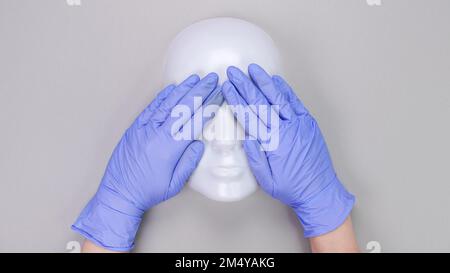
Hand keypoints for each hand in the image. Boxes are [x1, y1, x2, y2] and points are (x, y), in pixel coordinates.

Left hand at [72, 73, 222, 250]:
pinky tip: (172, 88)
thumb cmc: (148, 191)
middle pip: (183, 107)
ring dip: (183, 89)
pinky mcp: (135, 128)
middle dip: (199, 91)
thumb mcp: (175, 183)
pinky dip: (162, 96)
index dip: (209, 106)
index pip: (195, 121)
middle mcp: (158, 134)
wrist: (120, 193)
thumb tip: (198, 144)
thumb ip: (189, 162)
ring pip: (167, 103)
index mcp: (170, 147)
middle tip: (211, 79)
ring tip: (195, 79)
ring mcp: (145, 128)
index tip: (218, 95)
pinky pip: (151, 108)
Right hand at [223, 64, 354, 236]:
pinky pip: (295, 103)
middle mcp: (286, 130)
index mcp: (272, 143)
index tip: (228, 87)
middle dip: (245, 85)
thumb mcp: (266, 180)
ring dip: (264, 82)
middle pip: (261, 102)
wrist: (319, 190)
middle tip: (234, 72)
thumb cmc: (292, 187)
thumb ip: (255, 158)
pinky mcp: (309, 123)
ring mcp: (299, 124)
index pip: (249, 116)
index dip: (237, 100)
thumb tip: (246, 138)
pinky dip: (285, 90)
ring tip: (253, 69)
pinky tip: (276, 80)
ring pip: (278, 98)